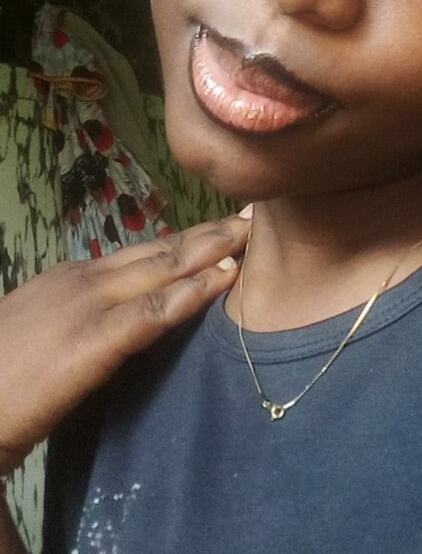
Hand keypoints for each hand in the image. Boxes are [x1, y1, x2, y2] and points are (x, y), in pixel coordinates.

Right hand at [0, 210, 250, 476]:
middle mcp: (82, 280)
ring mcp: (88, 305)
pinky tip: (223, 279)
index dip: (182, 241)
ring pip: (163, 268)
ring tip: (250, 235)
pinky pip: (154, 311)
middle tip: (251, 215)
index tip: (219, 229)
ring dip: (211, 250)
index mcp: (69, 279)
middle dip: (208, 233)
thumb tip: (112, 320)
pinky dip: (192, 292)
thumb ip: (75, 320)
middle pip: (158, 250)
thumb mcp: (39, 336)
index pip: (139, 254)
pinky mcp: (92, 339)